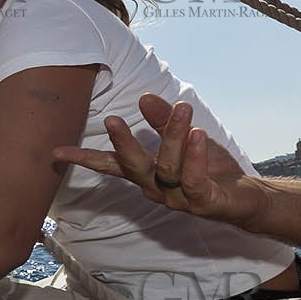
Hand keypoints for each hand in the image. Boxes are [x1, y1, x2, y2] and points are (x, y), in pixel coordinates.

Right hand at [51, 94, 267, 224]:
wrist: (245, 198)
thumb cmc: (209, 168)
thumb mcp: (184, 138)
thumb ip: (163, 121)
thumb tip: (143, 97)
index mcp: (146, 173)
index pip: (111, 165)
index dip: (84, 158)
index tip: (56, 153)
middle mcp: (156, 188)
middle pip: (134, 167)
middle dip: (123, 144)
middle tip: (112, 121)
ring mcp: (178, 198)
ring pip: (167, 167)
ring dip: (173, 136)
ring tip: (183, 108)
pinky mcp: (203, 202)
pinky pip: (194, 180)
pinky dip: (195, 157)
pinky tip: (198, 134)